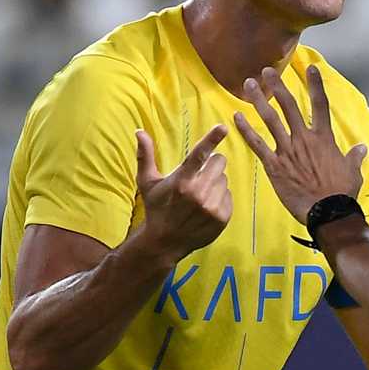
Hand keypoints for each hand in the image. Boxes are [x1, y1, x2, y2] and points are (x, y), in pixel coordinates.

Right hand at [135, 125, 231, 264]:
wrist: (164, 243)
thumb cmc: (156, 208)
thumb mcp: (148, 183)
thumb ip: (145, 156)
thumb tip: (139, 131)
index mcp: (181, 181)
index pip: (199, 155)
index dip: (211, 139)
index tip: (222, 127)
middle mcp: (197, 193)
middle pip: (219, 163)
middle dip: (211, 165)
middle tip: (199, 176)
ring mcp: (211, 206)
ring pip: (224, 179)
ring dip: (215, 183)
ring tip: (200, 195)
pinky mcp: (222, 217)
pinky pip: (229, 195)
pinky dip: (220, 198)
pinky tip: (206, 207)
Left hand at [234, 65, 366, 224]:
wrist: (327, 211)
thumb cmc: (342, 192)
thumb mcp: (353, 171)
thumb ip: (354, 156)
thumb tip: (362, 147)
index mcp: (324, 137)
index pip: (321, 104)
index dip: (316, 85)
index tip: (311, 68)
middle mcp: (304, 139)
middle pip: (289, 105)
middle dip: (277, 86)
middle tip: (267, 70)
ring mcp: (287, 150)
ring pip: (270, 119)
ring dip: (259, 100)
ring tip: (249, 84)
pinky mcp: (274, 165)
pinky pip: (257, 143)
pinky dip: (246, 129)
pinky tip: (237, 117)